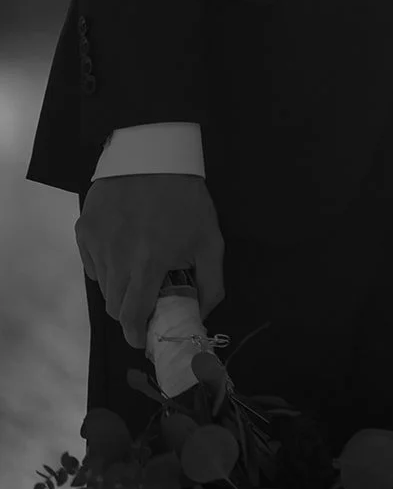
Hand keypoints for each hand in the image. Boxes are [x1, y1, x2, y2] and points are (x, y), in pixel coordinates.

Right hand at [75, 174, 224, 348]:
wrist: (154, 153)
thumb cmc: (185, 197)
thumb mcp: (210, 238)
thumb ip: (211, 282)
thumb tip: (202, 314)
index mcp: (147, 264)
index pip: (132, 317)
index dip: (137, 334)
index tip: (146, 336)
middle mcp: (116, 259)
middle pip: (114, 306)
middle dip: (130, 312)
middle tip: (147, 300)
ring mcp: (96, 243)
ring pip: (103, 286)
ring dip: (119, 289)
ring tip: (138, 269)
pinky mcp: (84, 229)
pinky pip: (91, 264)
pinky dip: (105, 267)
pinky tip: (124, 250)